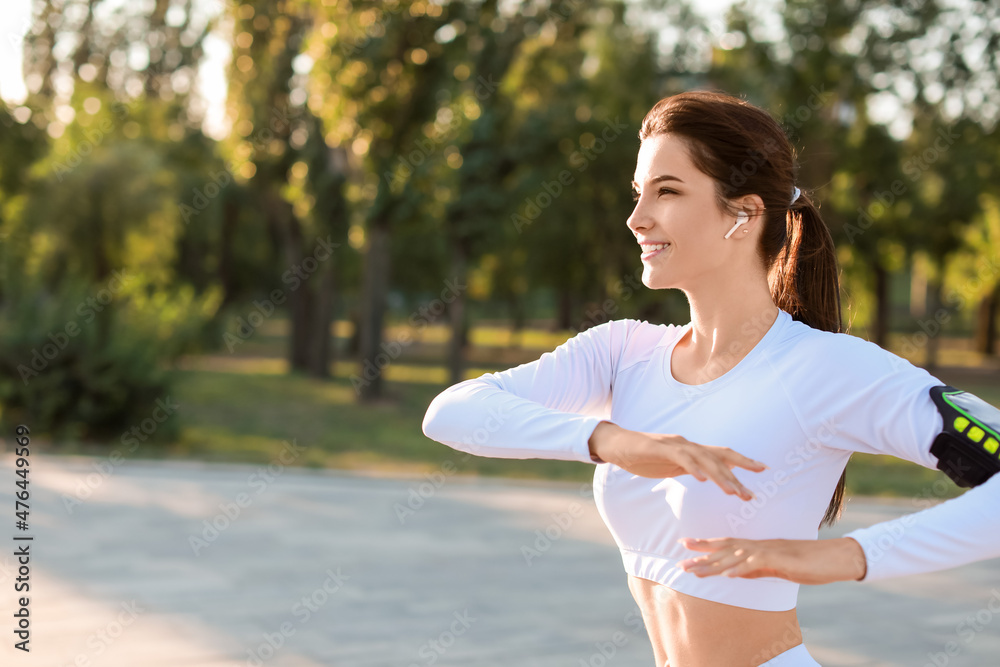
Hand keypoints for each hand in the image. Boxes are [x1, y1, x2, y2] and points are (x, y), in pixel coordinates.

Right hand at [589, 421, 766, 500]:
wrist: (616, 444)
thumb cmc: (641, 455)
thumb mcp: (669, 464)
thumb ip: (687, 467)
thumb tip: (704, 476)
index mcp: (691, 449)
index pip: (722, 454)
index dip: (743, 461)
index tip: (763, 469)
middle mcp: (687, 444)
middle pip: (719, 457)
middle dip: (738, 475)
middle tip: (752, 494)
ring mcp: (675, 445)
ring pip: (705, 459)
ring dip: (721, 476)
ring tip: (733, 492)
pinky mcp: (660, 449)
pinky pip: (682, 458)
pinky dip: (694, 468)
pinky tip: (703, 480)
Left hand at [676, 536, 867, 584]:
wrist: (833, 557)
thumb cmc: (807, 563)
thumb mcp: (776, 567)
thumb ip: (755, 568)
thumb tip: (735, 573)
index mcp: (758, 546)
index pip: (726, 543)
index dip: (705, 544)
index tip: (685, 545)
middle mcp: (759, 545)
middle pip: (725, 548)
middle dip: (701, 553)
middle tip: (680, 560)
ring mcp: (769, 550)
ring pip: (736, 556)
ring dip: (714, 564)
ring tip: (696, 570)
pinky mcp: (781, 558)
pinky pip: (758, 564)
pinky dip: (743, 568)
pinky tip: (730, 575)